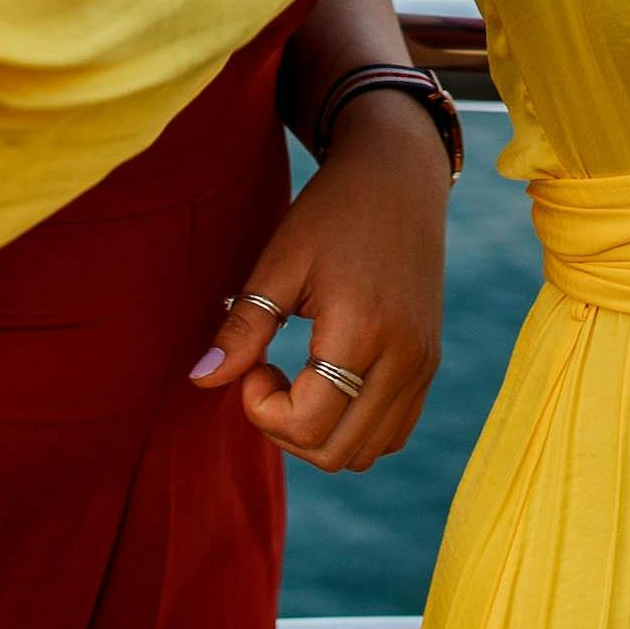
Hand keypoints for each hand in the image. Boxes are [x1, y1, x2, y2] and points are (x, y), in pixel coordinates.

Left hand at [190, 94, 446, 474]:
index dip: (261, 408)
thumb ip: (244, 327)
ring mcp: (423, 365)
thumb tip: (201, 379)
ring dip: (319, 435)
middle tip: (266, 374)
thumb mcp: (279, 261)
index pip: (307, 424)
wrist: (397, 175)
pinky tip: (327, 382)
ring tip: (296, 379)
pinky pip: (392, 433)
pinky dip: (353, 428)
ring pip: (366, 454)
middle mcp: (404, 359)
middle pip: (336, 453)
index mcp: (364, 331)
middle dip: (285, 429)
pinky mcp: (428, 364)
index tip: (252, 362)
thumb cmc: (331, 211)